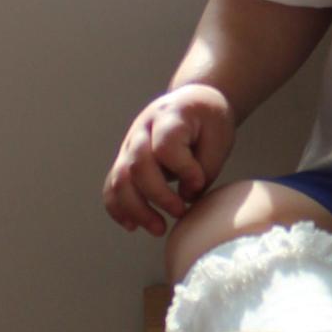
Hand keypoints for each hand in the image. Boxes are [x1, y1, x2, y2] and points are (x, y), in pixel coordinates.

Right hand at [102, 84, 236, 235]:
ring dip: (136, 209)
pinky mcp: (125, 160)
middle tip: (180, 213)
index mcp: (170, 115)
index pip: (166, 146)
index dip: (184, 170)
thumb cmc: (208, 121)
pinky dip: (118, 208)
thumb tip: (185, 197)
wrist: (192, 102)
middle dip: (158, 196)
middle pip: (138, 165)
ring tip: (159, 229)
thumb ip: (205, 167)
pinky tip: (132, 226)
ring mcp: (129, 144)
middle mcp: (143, 129)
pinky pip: (111, 186)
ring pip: (120, 179)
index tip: (200, 183)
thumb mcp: (219, 136)